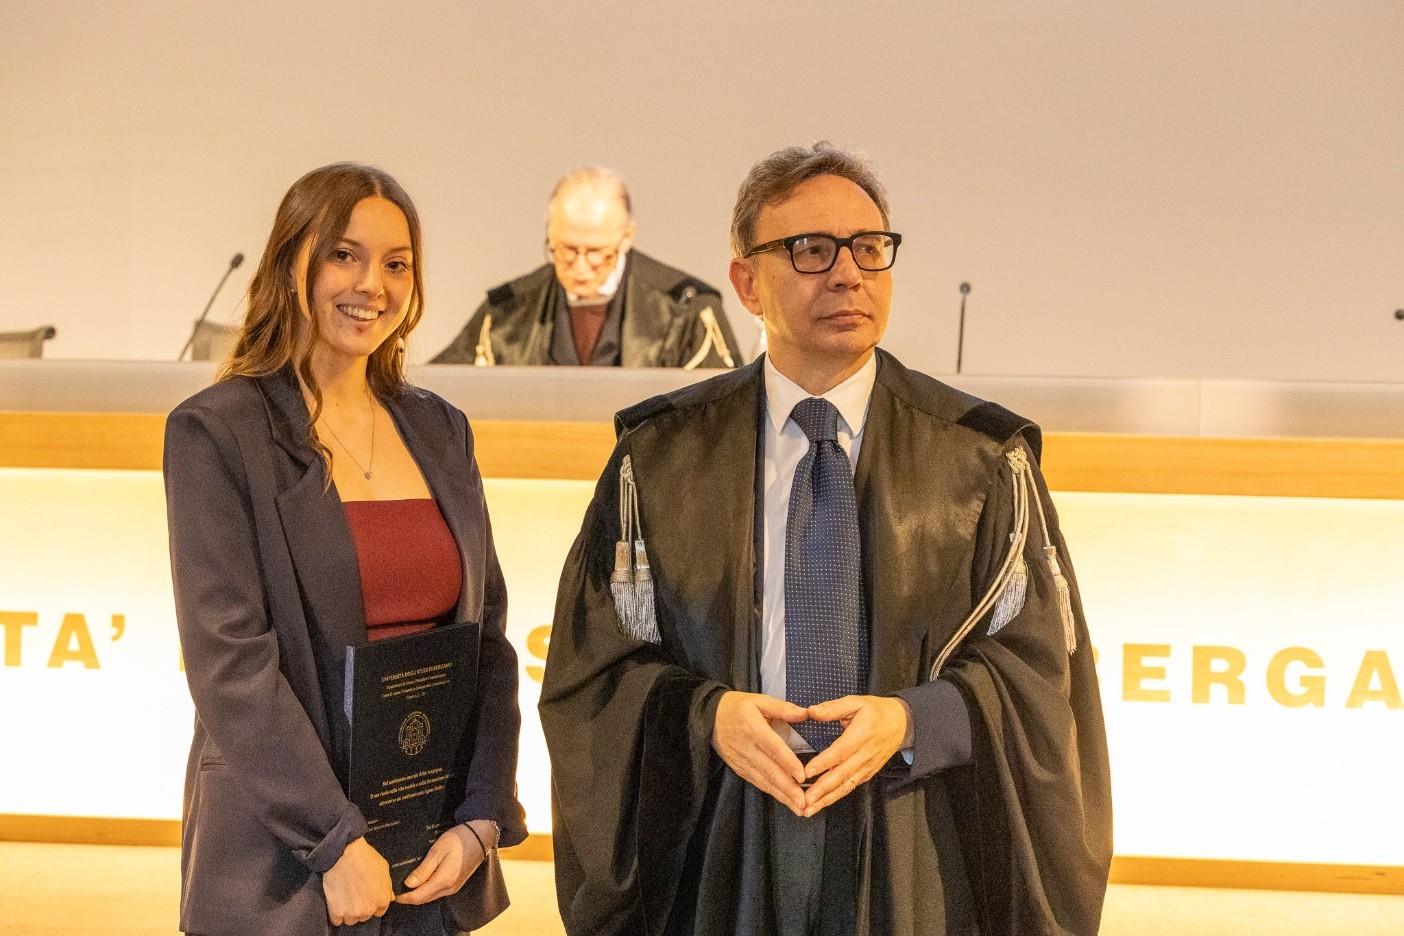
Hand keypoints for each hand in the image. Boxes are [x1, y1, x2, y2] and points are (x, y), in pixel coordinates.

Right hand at [322, 836, 392, 924]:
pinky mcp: (337, 912)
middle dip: (361, 907)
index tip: (367, 898)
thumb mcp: (384, 868)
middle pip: (365, 916)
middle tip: (355, 894)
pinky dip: (336, 913)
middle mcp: (369, 909)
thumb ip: (388, 886)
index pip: (379, 911)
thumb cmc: (364, 858)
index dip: (373, 904)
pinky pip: (337, 920)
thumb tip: (390, 896)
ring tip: (345, 896)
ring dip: (348, 912)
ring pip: (351, 919)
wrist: (344, 854)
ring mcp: (352, 912)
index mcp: (382, 899)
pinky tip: (337, 901)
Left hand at [395, 821, 490, 905]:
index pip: (418, 897)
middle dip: (409, 897)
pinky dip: (426, 890)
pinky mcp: (456, 883)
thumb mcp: (438, 850)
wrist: (481, 836)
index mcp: (443, 880)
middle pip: (423, 899)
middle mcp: (449, 888)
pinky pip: (437, 892)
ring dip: (417, 894)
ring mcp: (454, 887)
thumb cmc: (459, 839)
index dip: (404, 897)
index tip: (392, 893)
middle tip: (395, 888)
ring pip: (430, 896)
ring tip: (405, 885)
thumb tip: (408, 884)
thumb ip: (424, 869)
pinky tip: (420, 881)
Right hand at [711, 690, 808, 815]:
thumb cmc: (737, 706)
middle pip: (769, 770)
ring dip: (782, 795)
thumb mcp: (758, 700)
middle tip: (804, 803)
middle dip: (787, 788)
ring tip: (799, 808)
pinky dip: (771, 792)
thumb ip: (782, 708)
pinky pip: (756, 782)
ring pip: (763, 780)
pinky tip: (784, 800)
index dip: (787, 763)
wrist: (708, 716)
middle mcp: (746, 747)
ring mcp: (741, 760)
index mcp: (752, 727)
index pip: (772, 747)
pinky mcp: (738, 768)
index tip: (802, 776)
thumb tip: (806, 714)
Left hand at [801, 695, 909, 816]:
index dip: (823, 763)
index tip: (806, 772)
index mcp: (861, 735)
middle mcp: (864, 754)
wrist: (901, 724)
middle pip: (842, 775)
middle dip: (822, 790)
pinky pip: (851, 787)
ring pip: (845, 786)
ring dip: (827, 799)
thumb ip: (833, 708)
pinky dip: (836, 796)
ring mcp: (867, 767)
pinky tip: (822, 803)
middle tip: (804, 800)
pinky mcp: (868, 774)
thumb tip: (811, 711)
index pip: (840, 752)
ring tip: (809, 809)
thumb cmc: (876, 711)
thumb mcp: (856, 701)